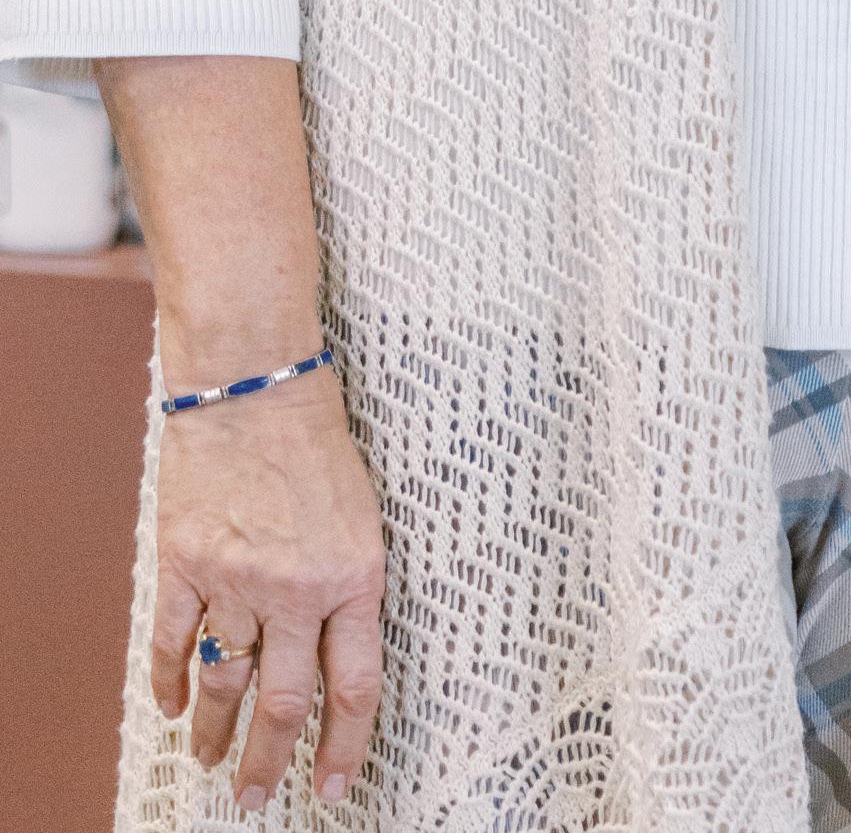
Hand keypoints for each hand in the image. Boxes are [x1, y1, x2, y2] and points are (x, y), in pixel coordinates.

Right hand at [150, 359, 386, 811]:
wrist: (257, 378)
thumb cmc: (317, 436)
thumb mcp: (362, 513)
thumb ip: (348, 583)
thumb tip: (337, 650)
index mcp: (355, 574)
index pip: (356, 685)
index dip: (345, 745)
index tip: (333, 786)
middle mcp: (297, 587)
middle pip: (284, 703)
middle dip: (270, 762)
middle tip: (257, 797)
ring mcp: (236, 578)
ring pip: (224, 683)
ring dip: (215, 732)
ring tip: (210, 761)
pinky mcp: (185, 562)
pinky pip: (173, 642)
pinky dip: (168, 682)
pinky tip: (169, 708)